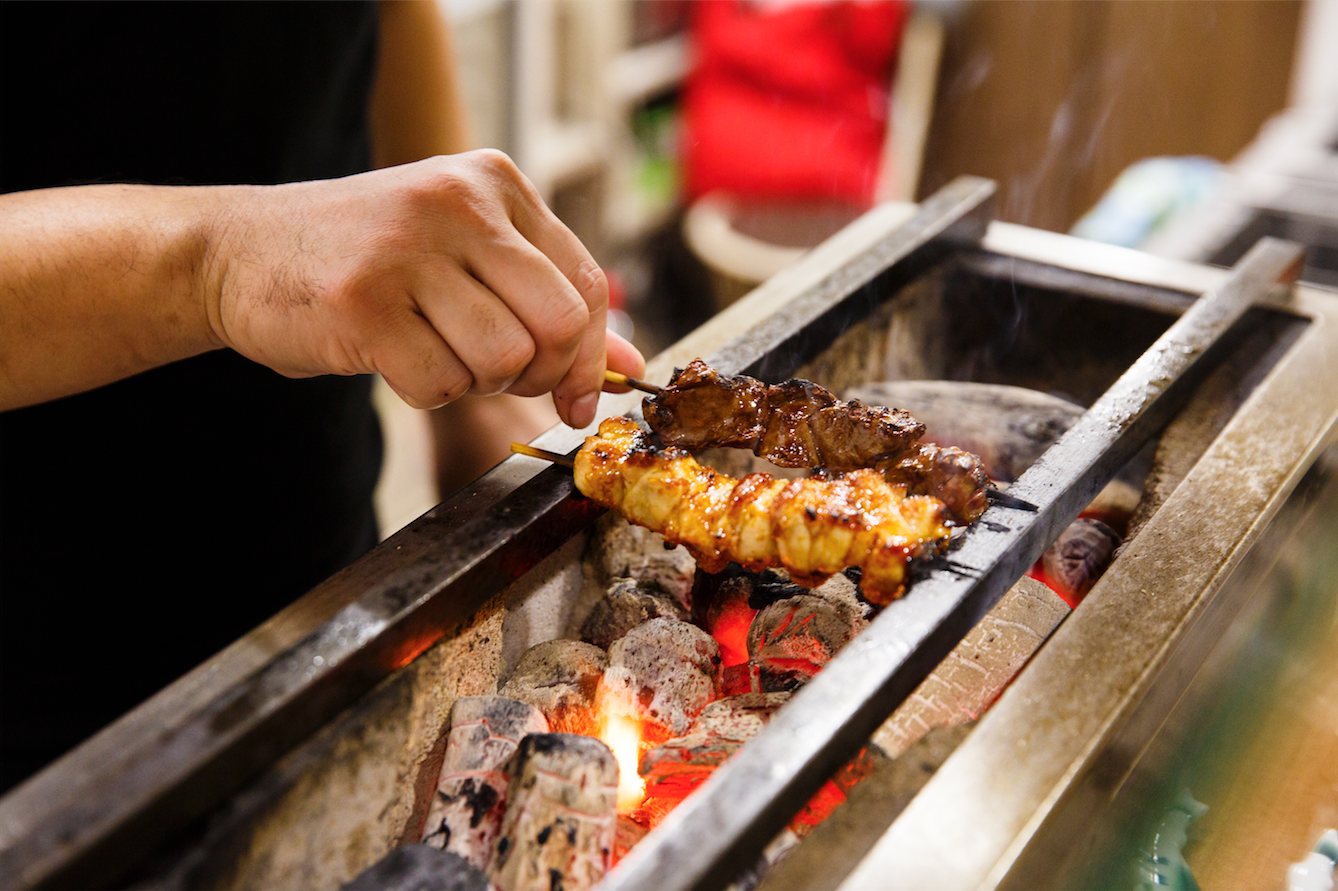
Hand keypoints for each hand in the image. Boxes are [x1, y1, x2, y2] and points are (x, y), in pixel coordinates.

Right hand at [211, 150, 643, 427]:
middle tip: (499, 374)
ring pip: (504, 359)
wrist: (237, 251)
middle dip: (541, 374)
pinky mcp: (363, 303)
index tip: (576, 396)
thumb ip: (549, 299)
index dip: (591, 357)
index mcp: (495, 182)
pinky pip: (440, 385)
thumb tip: (632, 364)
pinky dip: (425, 392)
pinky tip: (392, 356)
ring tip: (433, 351)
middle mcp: (458, 202)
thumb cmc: (369, 261)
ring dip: (475, 382)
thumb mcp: (465, 257)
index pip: (586, 284)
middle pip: (560, 324)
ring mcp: (408, 249)